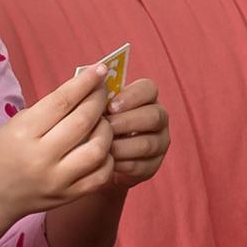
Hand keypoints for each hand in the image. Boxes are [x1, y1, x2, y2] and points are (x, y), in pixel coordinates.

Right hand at [0, 64, 117, 222]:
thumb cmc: (6, 153)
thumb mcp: (16, 124)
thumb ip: (49, 109)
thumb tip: (85, 88)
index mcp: (23, 133)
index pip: (62, 102)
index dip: (85, 83)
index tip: (100, 69)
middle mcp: (41, 157)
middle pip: (83, 122)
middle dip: (99, 101)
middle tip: (103, 91)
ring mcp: (57, 179)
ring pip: (97, 149)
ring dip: (106, 129)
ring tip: (103, 122)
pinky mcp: (69, 195)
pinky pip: (101, 174)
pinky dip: (108, 157)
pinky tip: (102, 147)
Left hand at [103, 76, 170, 190]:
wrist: (97, 158)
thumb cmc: (95, 125)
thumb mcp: (95, 108)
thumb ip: (95, 95)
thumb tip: (87, 80)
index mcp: (146, 98)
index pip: (148, 89)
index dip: (132, 97)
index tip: (111, 106)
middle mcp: (159, 118)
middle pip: (154, 116)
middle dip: (128, 122)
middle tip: (106, 127)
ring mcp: (159, 143)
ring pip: (148, 143)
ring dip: (123, 145)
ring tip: (102, 146)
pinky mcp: (153, 166)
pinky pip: (141, 165)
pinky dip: (122, 164)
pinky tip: (106, 162)